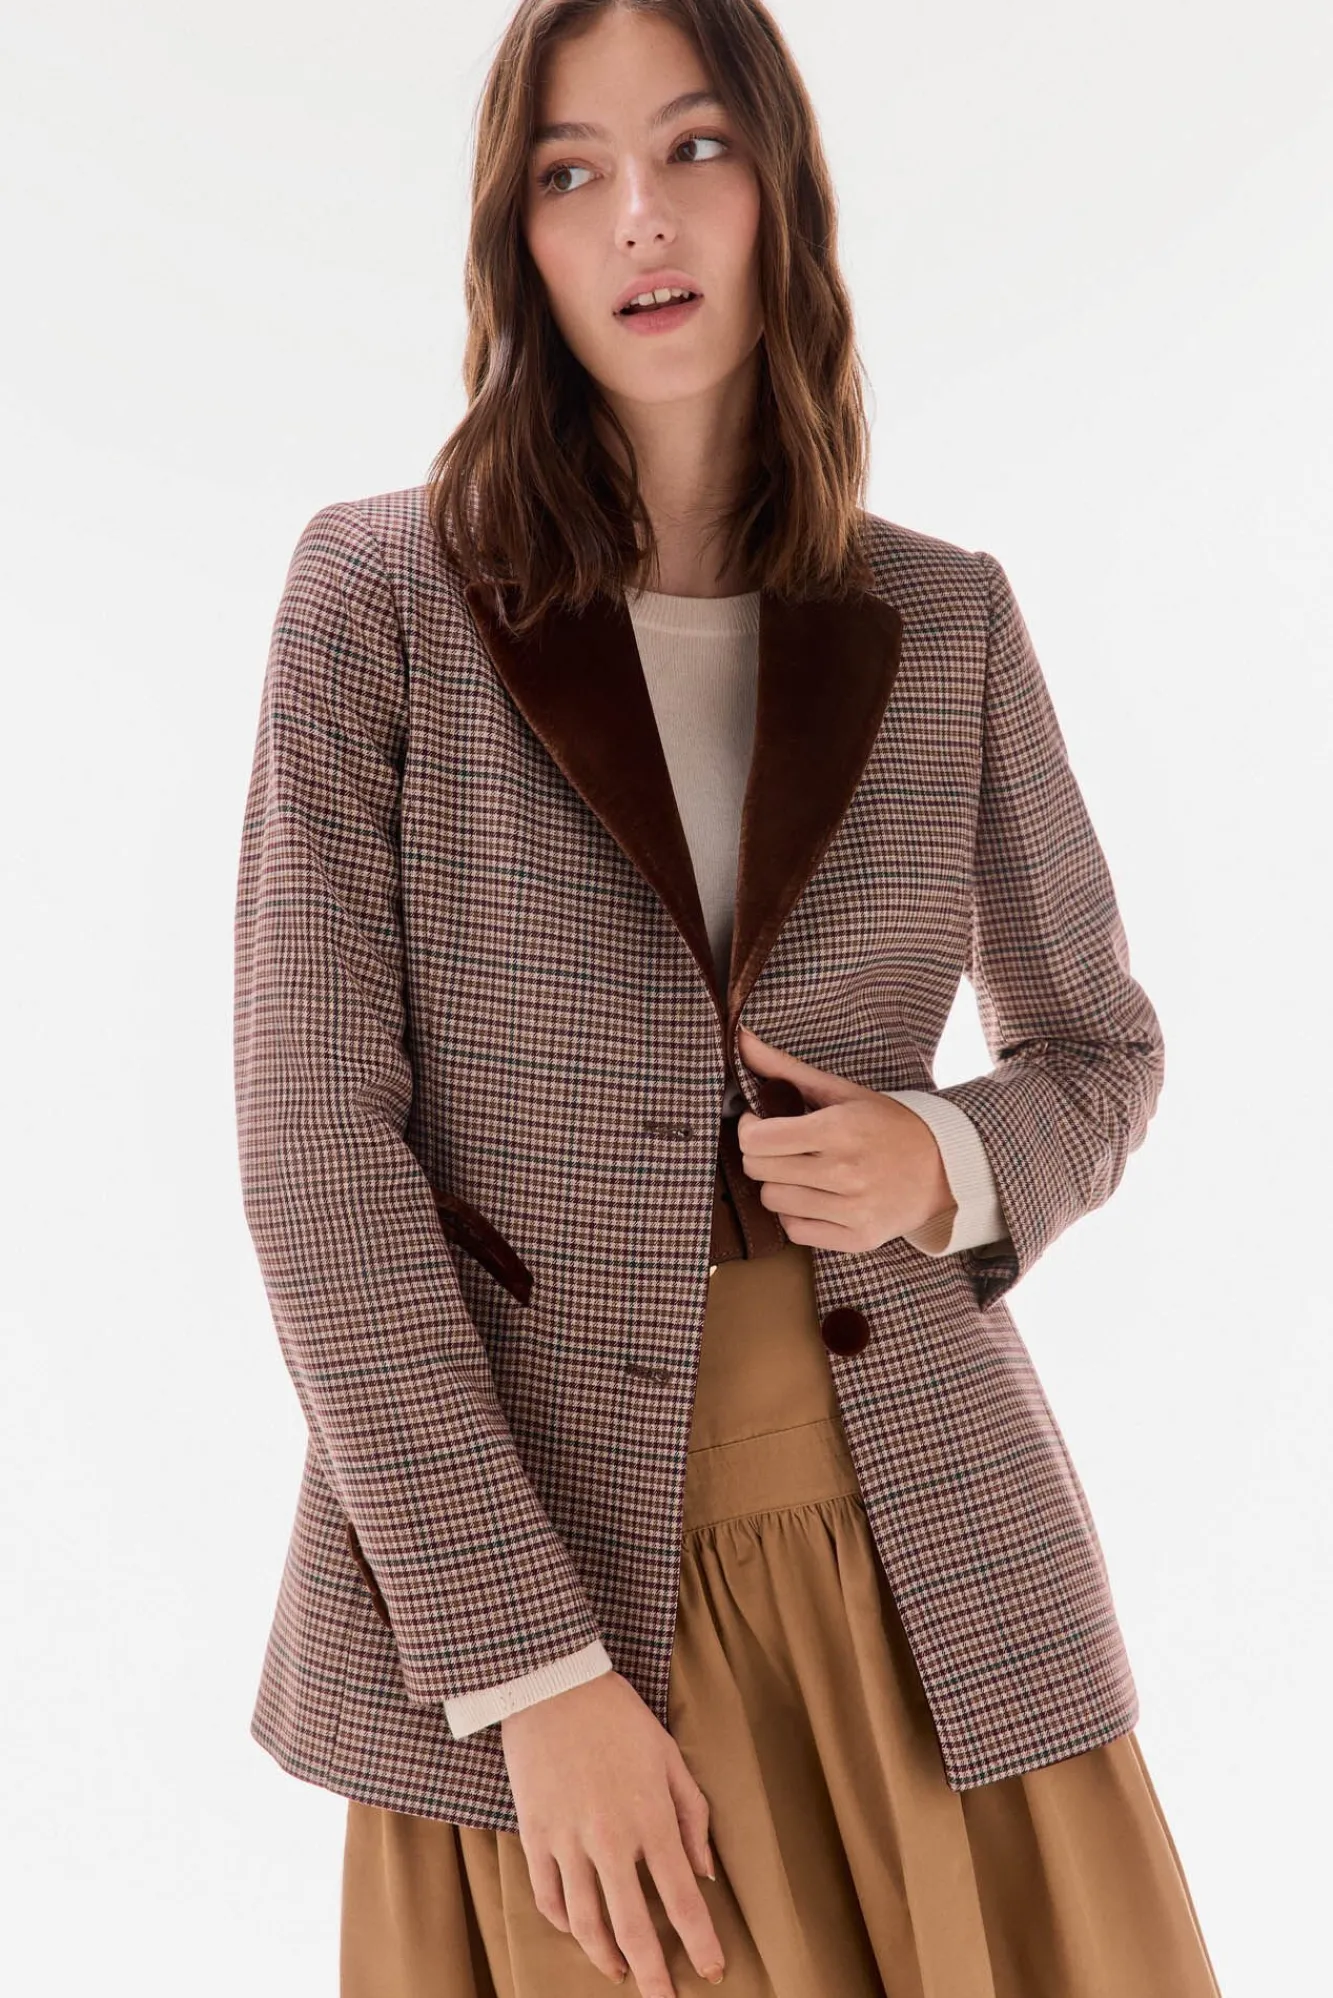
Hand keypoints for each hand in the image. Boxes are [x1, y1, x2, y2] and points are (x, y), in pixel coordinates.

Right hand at [501, 1669, 724, 1992]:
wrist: (553, 1685)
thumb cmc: (619, 1718)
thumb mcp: (670, 1758)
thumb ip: (692, 1818)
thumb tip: (705, 1874)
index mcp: (651, 1819)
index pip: (683, 1901)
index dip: (700, 1944)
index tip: (712, 1971)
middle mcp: (610, 1840)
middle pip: (634, 1928)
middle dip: (654, 1975)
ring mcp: (567, 1841)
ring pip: (586, 1924)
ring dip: (606, 1957)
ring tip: (620, 1973)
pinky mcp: (534, 1835)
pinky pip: (548, 1897)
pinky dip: (564, 1924)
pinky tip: (579, 1930)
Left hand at [735, 1025, 954, 1250]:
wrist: (945, 1167)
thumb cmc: (887, 1124)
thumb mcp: (842, 1091)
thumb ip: (786, 1069)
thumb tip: (741, 1038)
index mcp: (838, 1129)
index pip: (757, 1139)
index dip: (749, 1129)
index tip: (762, 1123)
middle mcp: (845, 1172)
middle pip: (759, 1170)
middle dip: (761, 1155)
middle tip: (781, 1146)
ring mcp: (852, 1209)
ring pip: (773, 1201)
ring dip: (778, 1184)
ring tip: (801, 1172)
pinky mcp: (858, 1237)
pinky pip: (795, 1231)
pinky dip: (796, 1215)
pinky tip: (814, 1197)